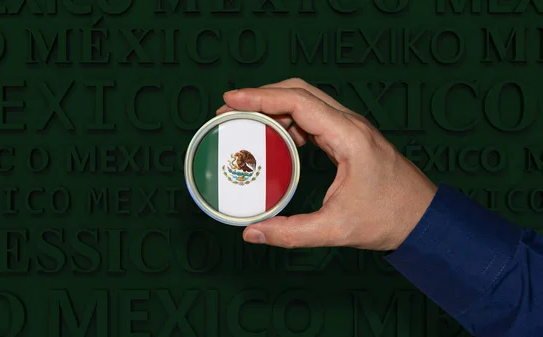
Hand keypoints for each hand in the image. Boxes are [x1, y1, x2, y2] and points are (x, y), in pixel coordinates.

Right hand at [216, 78, 436, 250]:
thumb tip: (252, 234)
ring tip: (244, 122)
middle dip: (261, 96)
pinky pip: (313, 119)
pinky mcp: (349, 138)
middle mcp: (349, 124)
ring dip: (274, 107)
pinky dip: (288, 121)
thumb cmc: (389, 218)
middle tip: (229, 109)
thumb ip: (291, 232)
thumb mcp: (336, 229)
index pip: (297, 101)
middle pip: (299, 92)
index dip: (260, 96)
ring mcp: (350, 128)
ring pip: (306, 102)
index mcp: (347, 136)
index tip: (229, 99)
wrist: (423, 218)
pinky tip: (274, 138)